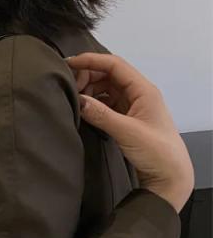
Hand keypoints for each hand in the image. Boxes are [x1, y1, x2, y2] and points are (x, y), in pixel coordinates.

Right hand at [64, 52, 194, 212]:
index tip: (70, 64)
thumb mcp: (126, 132)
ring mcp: (133, 106)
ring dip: (90, 91)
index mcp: (144, 90)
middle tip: (70, 88)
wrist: (169, 176)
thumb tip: (78, 101)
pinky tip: (85, 111)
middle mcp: (139, 93)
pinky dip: (95, 104)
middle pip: (109, 74)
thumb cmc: (156, 151)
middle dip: (88, 77)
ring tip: (76, 101)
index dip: (91, 61)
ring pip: (107, 88)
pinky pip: (107, 103)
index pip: (114, 65)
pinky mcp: (128, 119)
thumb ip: (101, 115)